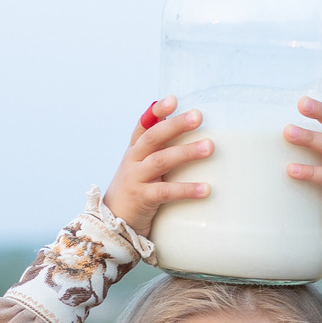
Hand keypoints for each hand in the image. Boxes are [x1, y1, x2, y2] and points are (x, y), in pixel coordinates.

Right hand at [103, 98, 209, 234]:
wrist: (112, 222)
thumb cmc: (136, 191)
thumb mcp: (142, 167)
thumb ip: (158, 150)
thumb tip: (187, 131)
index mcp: (135, 151)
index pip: (144, 126)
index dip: (156, 112)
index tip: (173, 99)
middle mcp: (133, 161)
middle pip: (153, 137)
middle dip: (176, 125)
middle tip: (198, 116)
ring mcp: (136, 179)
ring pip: (161, 160)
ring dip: (186, 152)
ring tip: (209, 147)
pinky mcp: (142, 199)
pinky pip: (166, 192)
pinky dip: (187, 189)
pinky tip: (206, 189)